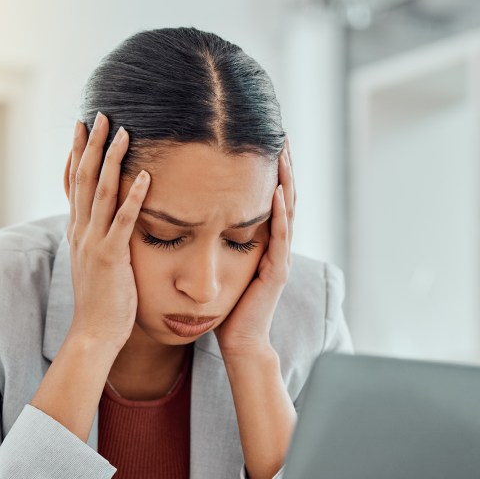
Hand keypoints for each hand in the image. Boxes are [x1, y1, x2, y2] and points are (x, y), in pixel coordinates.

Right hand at [63, 112, 150, 353]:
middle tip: (102, 114)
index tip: (82, 127)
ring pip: (100, 191)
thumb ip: (101, 241)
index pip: (73, 184)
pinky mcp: (110, 257)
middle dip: (92, 144)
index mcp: (78, 232)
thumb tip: (108, 225)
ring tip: (123, 131)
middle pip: (83, 178)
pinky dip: (134, 196)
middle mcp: (80, 232)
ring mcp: (93, 243)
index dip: (77, 154)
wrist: (93, 334)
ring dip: (111, 159)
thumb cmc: (102, 303)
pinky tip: (146, 175)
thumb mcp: (97, 265)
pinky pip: (122, 221)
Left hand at [214, 138, 295, 360]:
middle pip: (284, 197)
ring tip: (283, 153)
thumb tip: (192, 220)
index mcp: (264, 243)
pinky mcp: (276, 272)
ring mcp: (280, 258)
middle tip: (280, 135)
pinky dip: (280, 214)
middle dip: (283, 166)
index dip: (268, 171)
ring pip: (287, 211)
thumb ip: (216, 244)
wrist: (239, 344)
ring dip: (286, 181)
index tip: (261, 141)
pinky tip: (276, 192)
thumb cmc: (226, 309)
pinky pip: (280, 238)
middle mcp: (276, 246)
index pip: (269, 198)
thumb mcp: (220, 267)